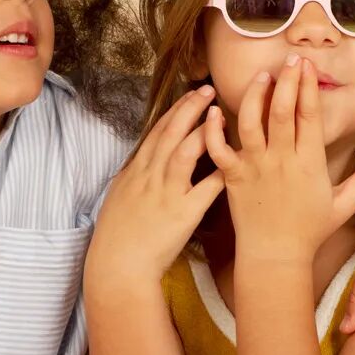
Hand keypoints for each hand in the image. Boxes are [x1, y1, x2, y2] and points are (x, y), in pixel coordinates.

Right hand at [85, 85, 224, 286]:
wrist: (118, 265)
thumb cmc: (118, 234)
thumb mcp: (121, 196)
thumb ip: (135, 176)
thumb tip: (145, 160)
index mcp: (137, 170)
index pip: (158, 130)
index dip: (176, 110)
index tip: (191, 94)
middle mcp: (150, 175)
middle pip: (171, 132)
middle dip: (190, 107)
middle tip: (209, 89)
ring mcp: (166, 192)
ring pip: (185, 151)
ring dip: (203, 129)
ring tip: (221, 113)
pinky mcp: (182, 213)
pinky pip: (205, 187)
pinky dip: (220, 171)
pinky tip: (236, 159)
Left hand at [204, 53, 354, 262]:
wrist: (275, 256)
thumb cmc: (309, 230)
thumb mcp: (343, 205)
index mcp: (309, 163)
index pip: (310, 117)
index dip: (309, 89)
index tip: (308, 66)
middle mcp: (281, 159)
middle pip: (282, 112)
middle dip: (287, 82)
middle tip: (290, 59)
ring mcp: (254, 166)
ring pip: (250, 123)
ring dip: (254, 96)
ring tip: (261, 76)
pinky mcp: (232, 175)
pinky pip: (218, 148)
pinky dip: (213, 129)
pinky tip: (213, 110)